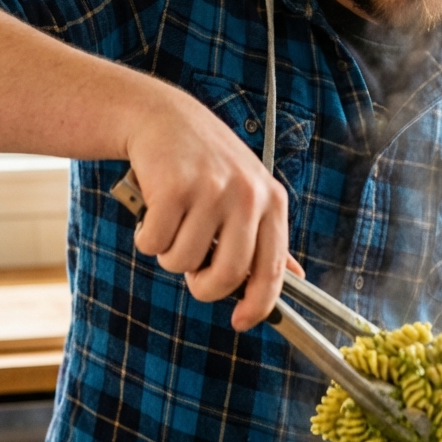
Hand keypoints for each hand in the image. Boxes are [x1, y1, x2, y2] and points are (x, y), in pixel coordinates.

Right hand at [126, 83, 297, 329]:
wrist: (163, 118)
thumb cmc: (206, 164)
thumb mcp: (249, 192)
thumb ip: (268, 236)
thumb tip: (294, 277)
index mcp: (272, 201)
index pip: (272, 270)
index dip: (257, 305)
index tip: (241, 322)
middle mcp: (247, 195)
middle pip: (228, 276)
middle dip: (204, 287)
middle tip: (193, 273)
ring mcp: (211, 190)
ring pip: (184, 262)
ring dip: (169, 254)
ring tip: (172, 223)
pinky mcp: (174, 187)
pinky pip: (154, 243)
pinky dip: (146, 237)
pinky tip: (152, 211)